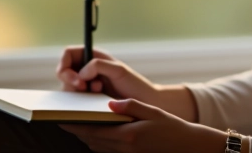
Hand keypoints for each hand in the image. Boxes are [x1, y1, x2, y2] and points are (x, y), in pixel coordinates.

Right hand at [56, 46, 156, 101]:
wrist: (145, 103)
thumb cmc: (135, 84)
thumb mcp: (118, 70)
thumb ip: (98, 65)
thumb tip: (80, 73)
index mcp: (94, 56)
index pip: (68, 54)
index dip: (65, 64)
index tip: (76, 77)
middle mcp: (89, 69)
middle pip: (64, 72)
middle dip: (71, 81)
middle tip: (84, 87)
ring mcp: (88, 84)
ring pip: (69, 87)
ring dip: (79, 91)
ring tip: (97, 91)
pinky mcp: (89, 99)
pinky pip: (76, 99)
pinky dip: (82, 100)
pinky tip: (97, 99)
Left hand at [61, 99, 226, 152]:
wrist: (188, 147)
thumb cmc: (172, 127)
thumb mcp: (152, 112)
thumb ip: (130, 106)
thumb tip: (110, 103)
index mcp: (129, 135)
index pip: (95, 131)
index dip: (76, 126)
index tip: (63, 119)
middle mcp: (125, 148)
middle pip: (93, 141)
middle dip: (77, 132)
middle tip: (64, 122)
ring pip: (98, 148)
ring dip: (87, 138)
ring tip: (77, 127)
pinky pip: (108, 151)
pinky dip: (99, 144)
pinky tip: (97, 135)